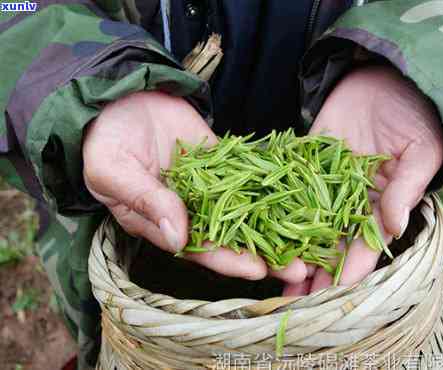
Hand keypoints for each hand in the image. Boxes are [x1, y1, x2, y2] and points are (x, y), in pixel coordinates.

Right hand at [83, 91, 305, 282]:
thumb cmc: (104, 141)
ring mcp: (210, 185)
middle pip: (231, 236)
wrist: (117, 100)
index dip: (227, 261)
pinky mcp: (222, 161)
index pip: (199, 249)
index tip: (258, 271)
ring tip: (311, 236)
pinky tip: (301, 192)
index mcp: (161, 223)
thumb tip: (177, 238)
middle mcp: (190, 210)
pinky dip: (273, 183)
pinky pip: (249, 174)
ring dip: (276, 224)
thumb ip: (146, 202)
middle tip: (299, 267)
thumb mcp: (114, 172)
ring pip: (247, 208)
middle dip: (264, 252)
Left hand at [283, 66, 442, 294]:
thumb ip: (406, 187)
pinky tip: (253, 224)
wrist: (387, 78)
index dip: (348, 269)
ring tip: (267, 272)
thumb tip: (395, 225)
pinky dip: (270, 204)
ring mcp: (322, 181)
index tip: (332, 293)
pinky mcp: (302, 160)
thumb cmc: (414, 116)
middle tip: (292, 298)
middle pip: (327, 242)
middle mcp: (346, 199)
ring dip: (287, 246)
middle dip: (313, 270)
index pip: (363, 245)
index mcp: (377, 203)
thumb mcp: (419, 151)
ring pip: (302, 220)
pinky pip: (285, 184)